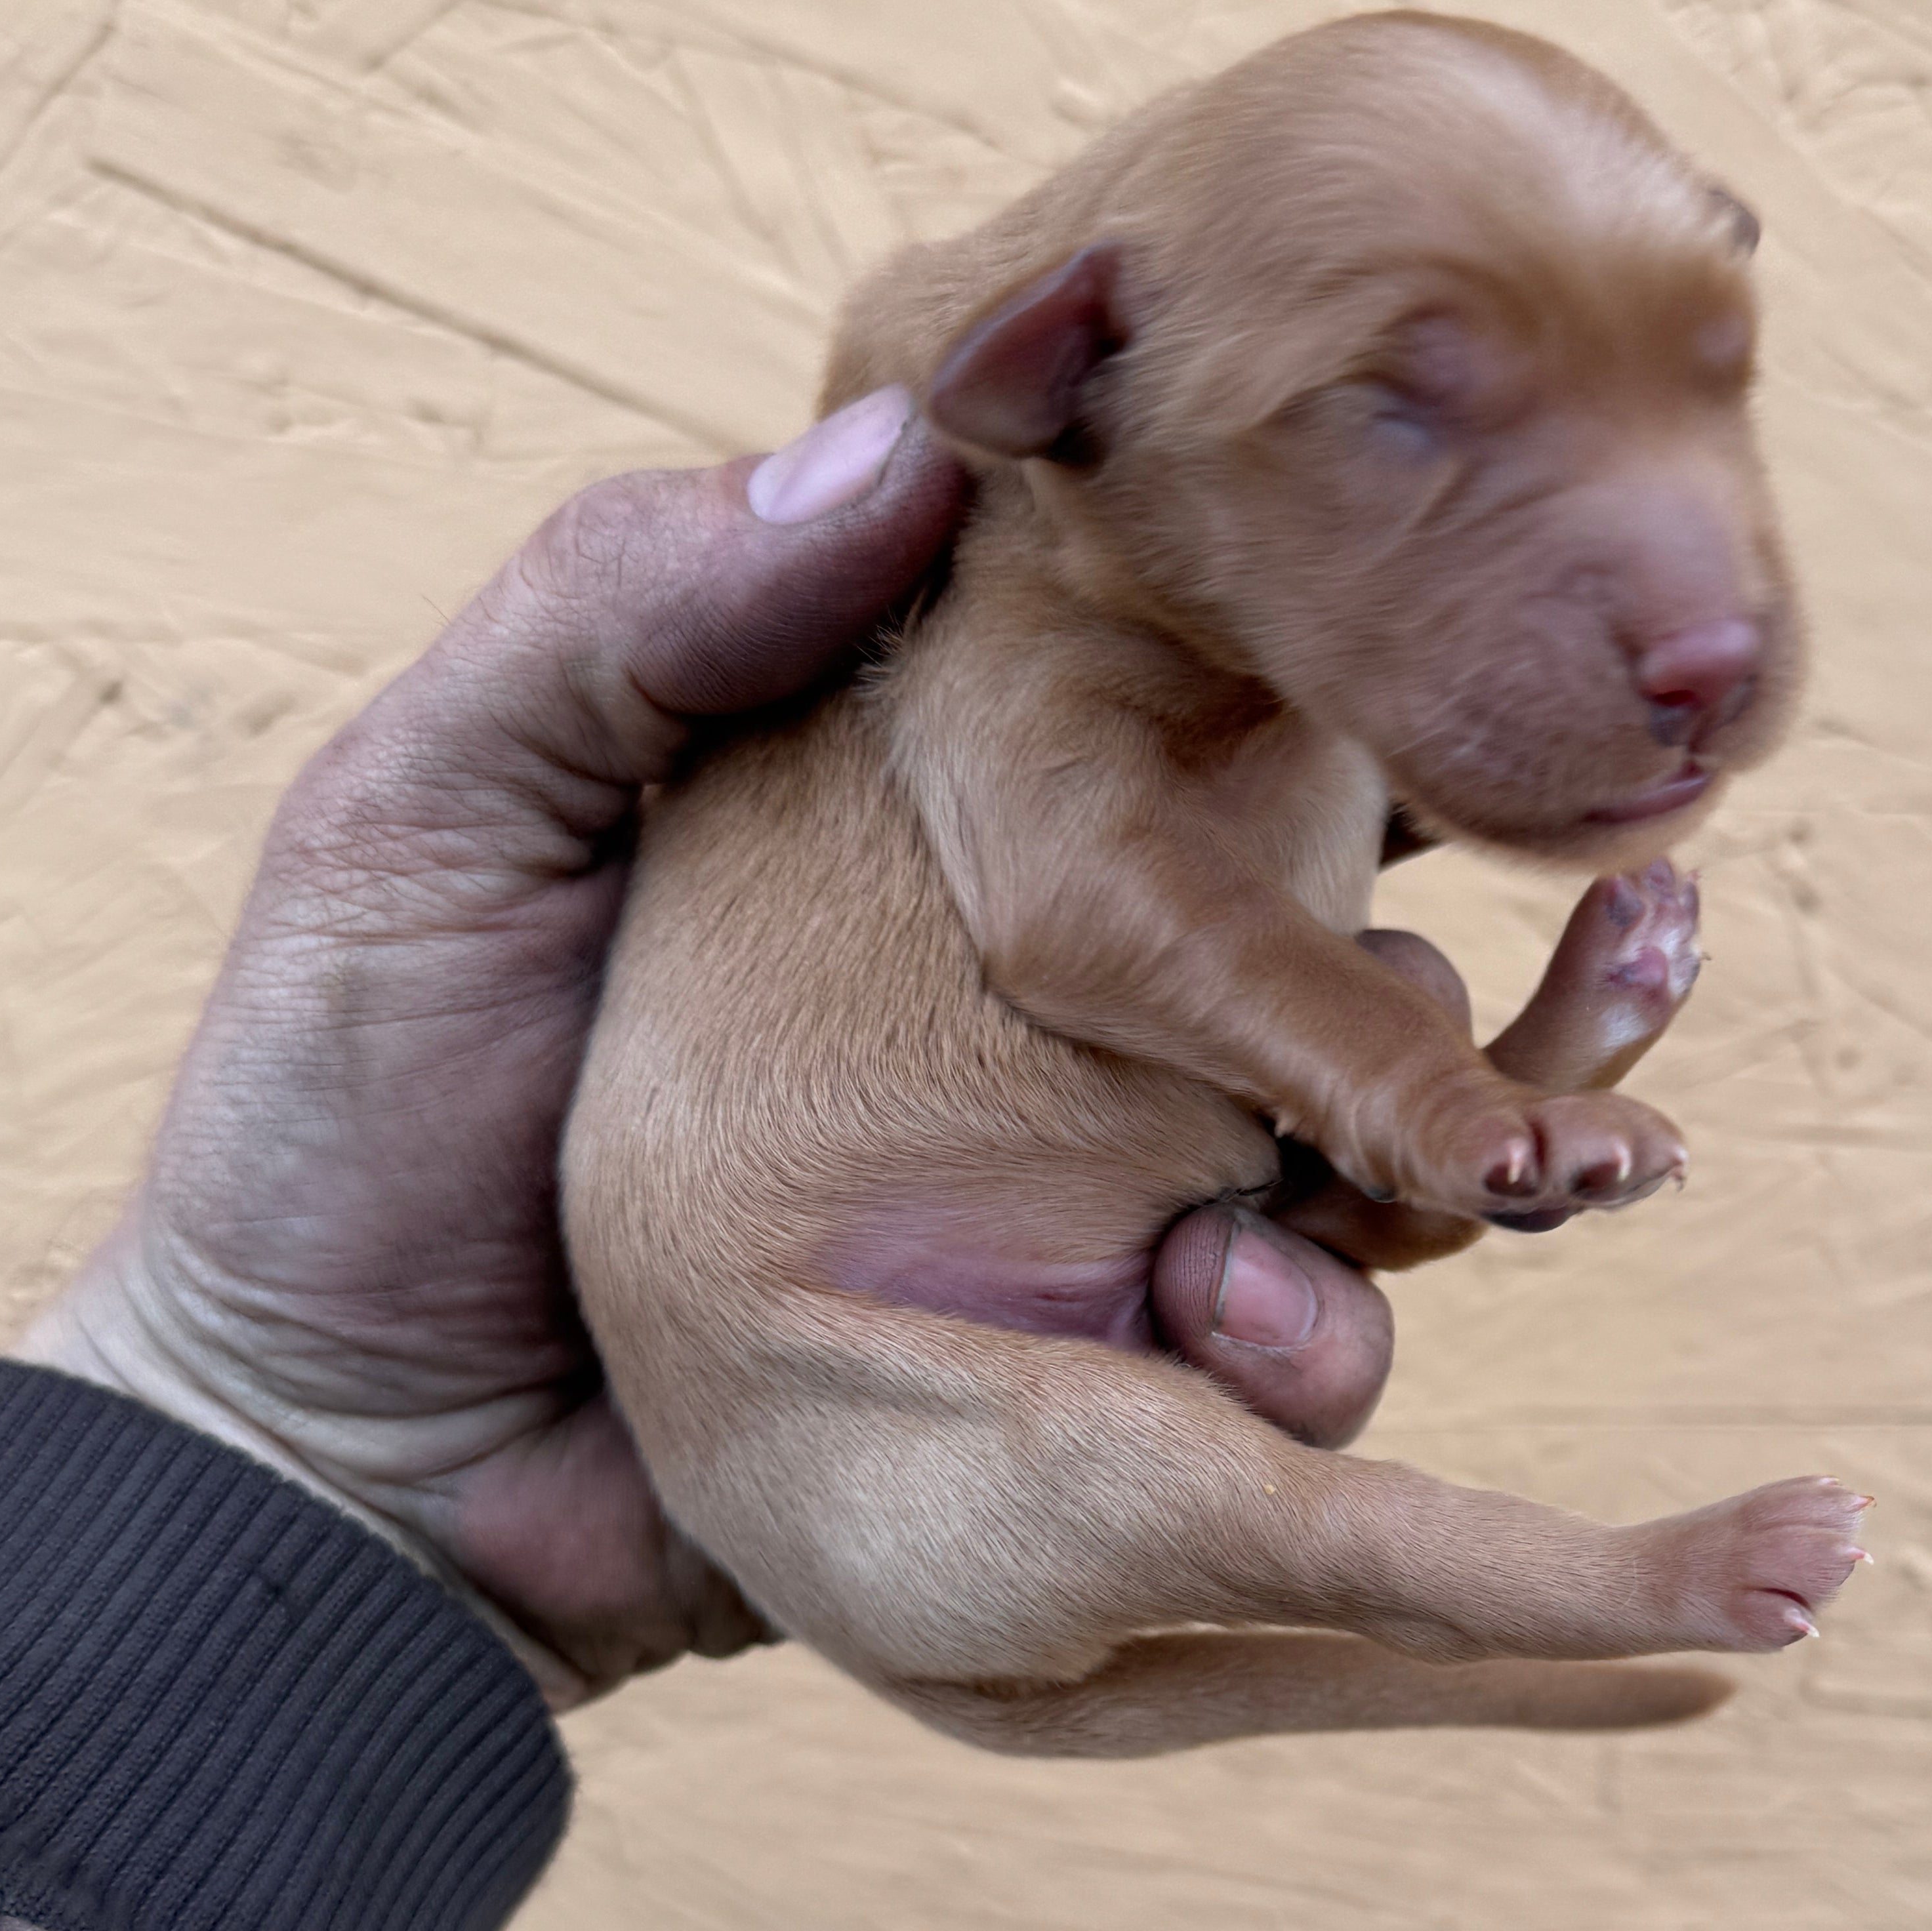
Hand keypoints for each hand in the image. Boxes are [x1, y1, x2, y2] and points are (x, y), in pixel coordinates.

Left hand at [22, 397, 1397, 1705]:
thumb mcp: (430, 815)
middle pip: (1310, 933)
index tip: (1424, 628)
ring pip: (1351, 1147)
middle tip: (1603, 930)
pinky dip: (1321, 1339)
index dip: (1300, 666)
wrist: (328, 1486)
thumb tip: (911, 444)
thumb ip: (626, 616)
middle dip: (1450, 939)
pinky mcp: (1074, 1384)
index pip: (1148, 709)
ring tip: (1481, 1163)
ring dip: (1434, 1143)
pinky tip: (1262, 1320)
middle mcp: (1019, 1007)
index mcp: (895, 832)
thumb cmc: (338, 1119)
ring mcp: (1063, 1204)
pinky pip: (1274, 1360)